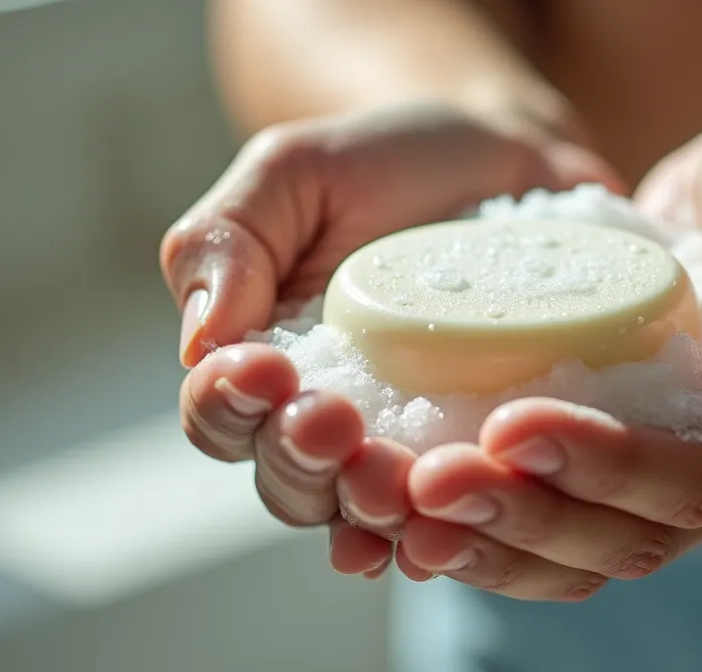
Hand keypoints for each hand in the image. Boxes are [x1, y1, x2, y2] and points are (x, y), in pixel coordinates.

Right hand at [159, 103, 623, 577]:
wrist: (503, 160)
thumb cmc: (383, 163)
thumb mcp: (293, 170)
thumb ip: (227, 239)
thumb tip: (198, 342)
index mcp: (260, 360)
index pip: (217, 412)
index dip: (227, 405)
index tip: (262, 368)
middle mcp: (325, 419)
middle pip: (287, 480)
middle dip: (301, 460)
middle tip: (337, 423)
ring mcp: (405, 442)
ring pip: (365, 511)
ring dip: (369, 508)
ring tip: (394, 481)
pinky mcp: (480, 448)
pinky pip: (454, 512)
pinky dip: (444, 534)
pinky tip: (447, 535)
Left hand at [396, 99, 701, 598]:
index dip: (611, 467)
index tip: (516, 425)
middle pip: (628, 535)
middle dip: (525, 514)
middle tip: (428, 482)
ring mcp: (668, 465)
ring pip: (577, 542)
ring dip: (488, 534)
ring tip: (401, 506)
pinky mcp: (611, 440)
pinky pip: (547, 500)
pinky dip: (482, 513)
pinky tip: (406, 501)